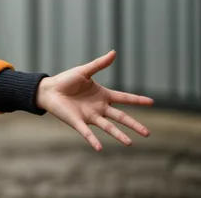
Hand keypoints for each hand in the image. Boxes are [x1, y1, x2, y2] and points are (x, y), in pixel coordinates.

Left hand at [35, 50, 153, 151]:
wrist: (49, 90)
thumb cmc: (66, 80)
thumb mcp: (84, 71)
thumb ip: (99, 64)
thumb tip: (114, 52)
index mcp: (103, 95)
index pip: (124, 98)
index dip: (137, 100)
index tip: (151, 102)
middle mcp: (100, 108)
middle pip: (121, 117)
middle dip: (134, 124)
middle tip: (147, 133)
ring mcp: (90, 116)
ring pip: (108, 127)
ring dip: (118, 135)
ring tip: (130, 143)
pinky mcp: (78, 122)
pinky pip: (87, 133)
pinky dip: (93, 140)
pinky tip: (100, 148)